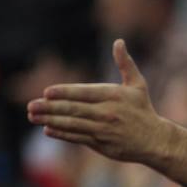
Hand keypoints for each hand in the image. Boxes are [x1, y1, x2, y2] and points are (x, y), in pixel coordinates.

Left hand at [28, 39, 186, 185]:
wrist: (155, 140)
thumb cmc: (143, 110)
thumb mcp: (138, 85)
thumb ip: (126, 64)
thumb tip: (119, 41)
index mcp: (114, 96)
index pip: (85, 93)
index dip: (65, 93)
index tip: (47, 92)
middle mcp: (108, 113)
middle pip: (74, 110)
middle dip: (50, 108)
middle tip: (31, 105)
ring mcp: (104, 130)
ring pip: (73, 125)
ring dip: (51, 121)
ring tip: (33, 116)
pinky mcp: (102, 144)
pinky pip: (78, 138)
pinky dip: (62, 134)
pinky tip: (47, 129)